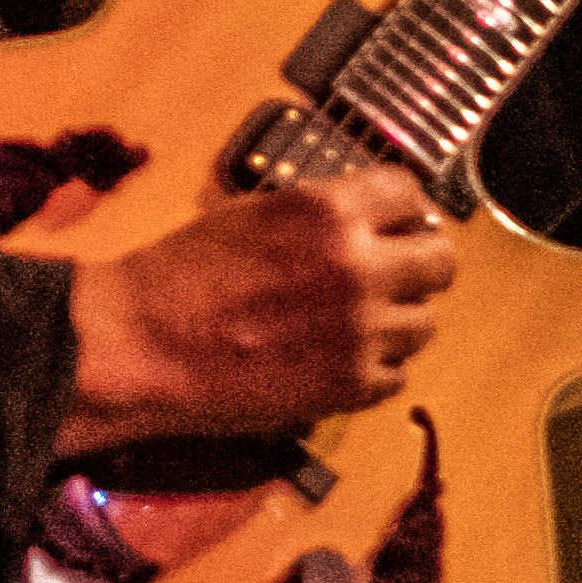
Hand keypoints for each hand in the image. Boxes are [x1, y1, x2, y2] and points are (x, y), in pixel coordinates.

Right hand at [58, 169, 458, 450]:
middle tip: (389, 277)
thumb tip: (372, 222)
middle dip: (417, 266)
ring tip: (352, 325)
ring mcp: (361, 331)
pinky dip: (373, 370)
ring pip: (425, 324)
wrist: (140, 345)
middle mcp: (359, 267)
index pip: (413, 195)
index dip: (402, 212)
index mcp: (331, 211)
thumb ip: (323, 215)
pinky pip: (397, 375)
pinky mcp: (351, 387)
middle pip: (441, 262)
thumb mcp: (256, 213)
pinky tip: (333, 360)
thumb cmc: (181, 275)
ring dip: (396, 322)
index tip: (394, 225)